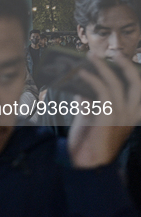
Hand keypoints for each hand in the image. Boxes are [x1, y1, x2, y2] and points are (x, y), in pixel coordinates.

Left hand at [68, 53, 140, 168]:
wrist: (84, 163)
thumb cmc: (87, 142)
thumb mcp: (90, 118)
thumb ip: (90, 102)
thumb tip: (83, 86)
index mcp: (131, 116)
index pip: (140, 91)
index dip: (135, 74)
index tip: (123, 59)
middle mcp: (131, 116)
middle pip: (137, 84)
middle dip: (126, 65)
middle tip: (114, 53)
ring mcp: (121, 117)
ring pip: (116, 84)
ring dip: (102, 67)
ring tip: (90, 56)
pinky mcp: (108, 118)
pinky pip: (103, 92)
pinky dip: (91, 79)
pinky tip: (81, 73)